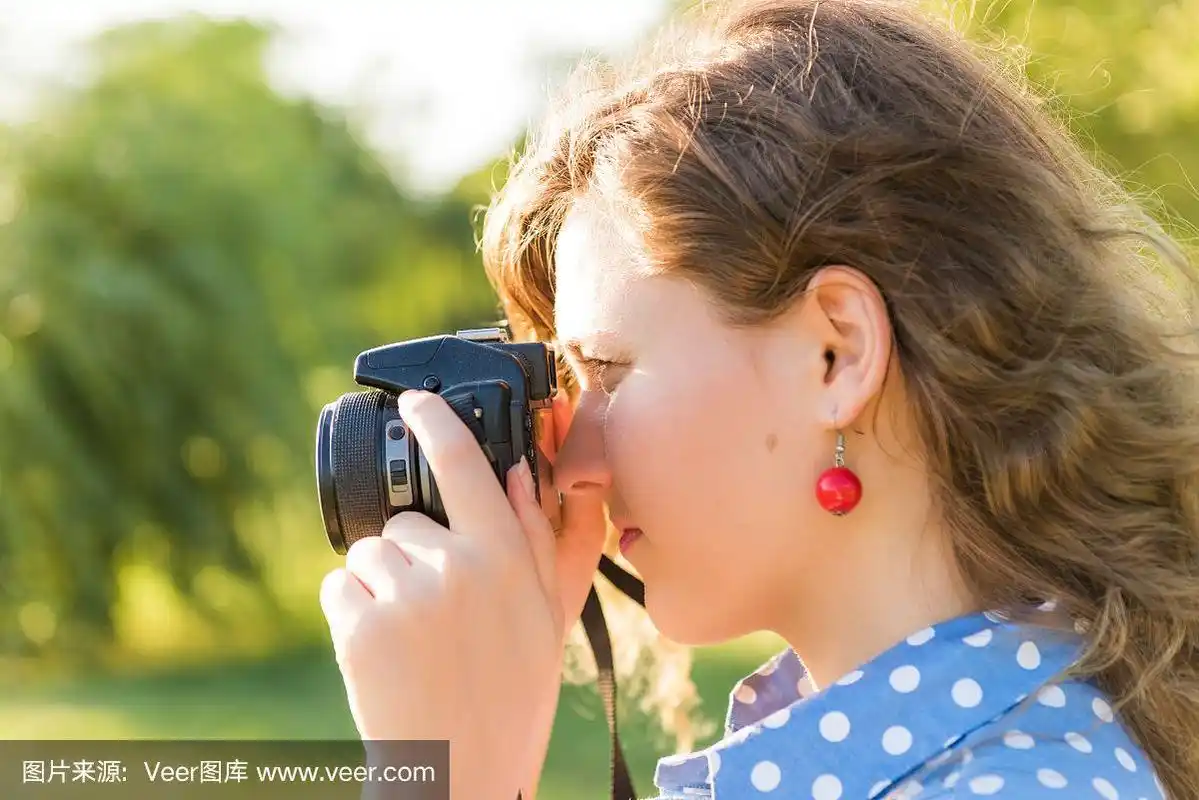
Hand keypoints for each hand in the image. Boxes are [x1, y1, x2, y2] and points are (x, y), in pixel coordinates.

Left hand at [318, 389, 606, 799]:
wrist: (461, 772)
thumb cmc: (511, 696)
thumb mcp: (545, 617)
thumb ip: (539, 540)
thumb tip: (520, 473)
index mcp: (506, 559)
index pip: (465, 466)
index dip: (436, 422)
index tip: (415, 400)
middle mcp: (456, 567)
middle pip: (406, 525)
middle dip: (412, 558)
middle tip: (437, 619)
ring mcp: (404, 597)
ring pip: (369, 555)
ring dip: (380, 585)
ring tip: (412, 641)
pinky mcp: (357, 627)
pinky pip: (338, 587)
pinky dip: (351, 613)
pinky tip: (382, 653)